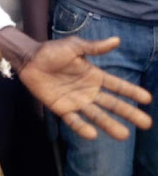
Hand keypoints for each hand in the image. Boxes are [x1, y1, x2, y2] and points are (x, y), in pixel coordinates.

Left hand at [18, 35, 151, 139]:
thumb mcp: (74, 46)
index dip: (131, 92)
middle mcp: (89, 91)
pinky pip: (74, 120)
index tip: (147, 99)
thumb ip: (94, 47)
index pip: (117, 86)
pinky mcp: (62, 109)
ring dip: (109, 125)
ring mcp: (76, 101)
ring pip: (97, 115)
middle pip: (112, 104)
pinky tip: (92, 134)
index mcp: (94, 76)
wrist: (30, 59)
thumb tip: (117, 40)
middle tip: (146, 123)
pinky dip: (82, 128)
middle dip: (128, 112)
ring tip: (124, 135)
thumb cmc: (52, 51)